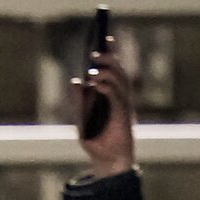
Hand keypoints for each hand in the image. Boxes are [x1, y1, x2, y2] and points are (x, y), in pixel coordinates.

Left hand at [73, 32, 136, 177]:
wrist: (106, 161)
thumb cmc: (96, 142)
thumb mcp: (82, 120)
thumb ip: (79, 102)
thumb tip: (76, 81)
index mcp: (112, 96)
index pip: (114, 69)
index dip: (112, 53)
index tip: (106, 37)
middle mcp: (120, 98)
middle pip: (119, 72)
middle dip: (109, 59)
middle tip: (95, 52)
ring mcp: (124, 106)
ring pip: (120, 82)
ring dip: (107, 72)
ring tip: (93, 68)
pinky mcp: (123, 116)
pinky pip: (117, 98)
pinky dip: (107, 89)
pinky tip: (96, 84)